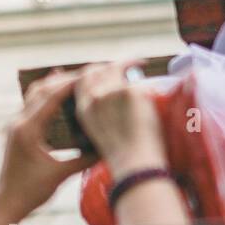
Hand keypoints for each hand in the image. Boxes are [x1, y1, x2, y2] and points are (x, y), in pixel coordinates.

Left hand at [0, 70, 94, 222]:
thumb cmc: (30, 192)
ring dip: (54, 85)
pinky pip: (31, 106)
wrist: (5, 204)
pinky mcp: (16, 131)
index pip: (50, 97)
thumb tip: (108, 146)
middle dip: (64, 79)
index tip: (90, 73)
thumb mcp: (60, 175)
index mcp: (27, 129)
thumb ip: (84, 159)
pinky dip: (47, 97)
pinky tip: (60, 96)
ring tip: (75, 78)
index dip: (70, 83)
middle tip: (87, 72)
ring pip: (34, 95)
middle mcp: (17, 123)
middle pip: (41, 90)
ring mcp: (14, 126)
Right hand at [73, 61, 166, 176]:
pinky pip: (132, 74)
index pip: (81, 83)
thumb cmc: (123, 155)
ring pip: (113, 68)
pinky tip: (143, 63)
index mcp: (83, 111)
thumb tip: (111, 99)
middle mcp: (92, 99)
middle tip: (122, 64)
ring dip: (124, 61)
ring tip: (137, 61)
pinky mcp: (126, 91)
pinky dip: (137, 65)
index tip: (103, 70)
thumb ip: (100, 114)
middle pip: (94, 71)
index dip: (91, 72)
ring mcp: (108, 93)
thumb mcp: (99, 133)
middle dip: (106, 64)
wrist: (134, 163)